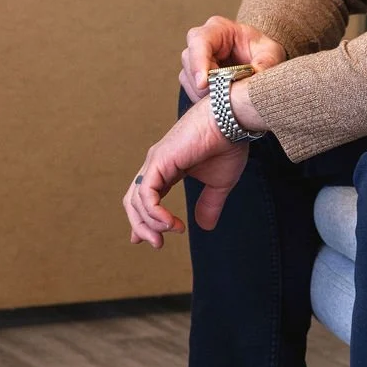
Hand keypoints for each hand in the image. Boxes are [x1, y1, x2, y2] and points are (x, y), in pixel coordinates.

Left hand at [123, 97, 248, 245]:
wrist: (232, 121)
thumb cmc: (228, 144)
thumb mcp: (219, 183)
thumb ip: (209, 204)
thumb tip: (204, 227)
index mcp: (168, 168)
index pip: (146, 197)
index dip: (143, 220)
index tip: (147, 240)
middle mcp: (156, 165)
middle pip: (134, 201)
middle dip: (141, 226)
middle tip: (156, 245)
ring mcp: (155, 162)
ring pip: (137, 201)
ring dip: (150, 224)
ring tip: (170, 233)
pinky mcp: (158, 161)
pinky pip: (146, 195)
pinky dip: (154, 213)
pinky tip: (170, 224)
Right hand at [180, 17, 285, 101]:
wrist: (261, 60)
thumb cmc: (264, 51)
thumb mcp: (271, 54)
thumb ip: (264, 65)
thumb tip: (252, 81)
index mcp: (219, 28)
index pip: (200, 41)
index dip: (199, 62)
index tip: (204, 83)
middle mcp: (202, 40)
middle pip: (190, 61)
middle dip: (204, 82)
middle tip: (222, 95)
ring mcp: (195, 58)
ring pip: (188, 78)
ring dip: (205, 92)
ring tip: (228, 96)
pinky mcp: (193, 75)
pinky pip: (191, 89)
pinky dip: (204, 98)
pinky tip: (222, 98)